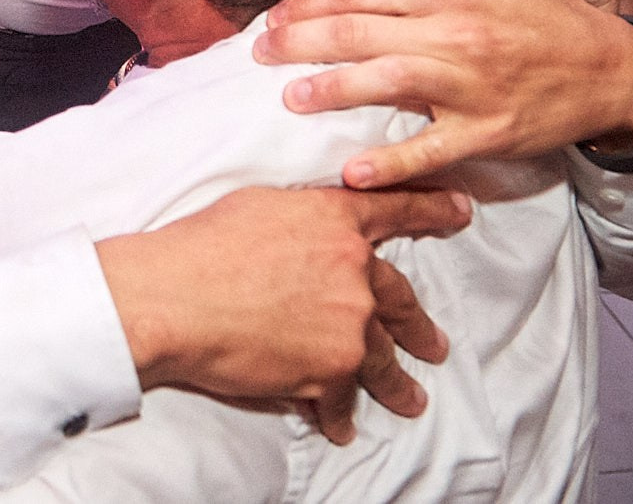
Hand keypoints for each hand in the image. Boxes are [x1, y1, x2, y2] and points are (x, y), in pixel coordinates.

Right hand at [93, 187, 467, 444]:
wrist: (172, 298)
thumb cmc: (199, 247)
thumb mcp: (257, 206)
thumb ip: (302, 217)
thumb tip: (311, 231)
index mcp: (335, 222)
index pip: (395, 211)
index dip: (432, 210)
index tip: (460, 211)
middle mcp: (353, 272)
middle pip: (400, 300)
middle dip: (419, 326)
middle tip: (433, 343)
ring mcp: (347, 326)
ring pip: (382, 359)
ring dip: (396, 383)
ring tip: (410, 398)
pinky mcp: (329, 373)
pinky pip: (343, 399)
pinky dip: (340, 415)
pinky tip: (341, 426)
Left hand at [254, 0, 632, 187]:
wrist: (608, 69)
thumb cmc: (543, 10)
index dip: (311, 0)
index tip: (276, 13)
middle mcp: (457, 33)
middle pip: (360, 33)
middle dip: (300, 41)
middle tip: (260, 52)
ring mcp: (471, 85)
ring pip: (386, 82)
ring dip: (331, 90)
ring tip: (290, 97)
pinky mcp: (486, 132)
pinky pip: (431, 149)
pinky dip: (392, 163)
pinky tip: (353, 171)